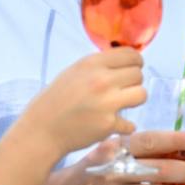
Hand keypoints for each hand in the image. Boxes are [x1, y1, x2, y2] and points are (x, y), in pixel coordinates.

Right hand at [22, 48, 146, 153]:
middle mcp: (101, 80)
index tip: (131, 70)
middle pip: (138, 74)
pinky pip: (130, 124)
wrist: (42, 129)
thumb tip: (129, 61)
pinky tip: (111, 124)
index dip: (135, 63)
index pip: (131, 55)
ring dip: (134, 100)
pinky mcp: (109, 124)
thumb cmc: (57, 99)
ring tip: (121, 104)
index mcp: (92, 63)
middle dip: (132, 82)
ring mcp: (106, 103)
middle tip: (121, 90)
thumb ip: (100, 65)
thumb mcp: (75, 71)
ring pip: (142, 95)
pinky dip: (123, 126)